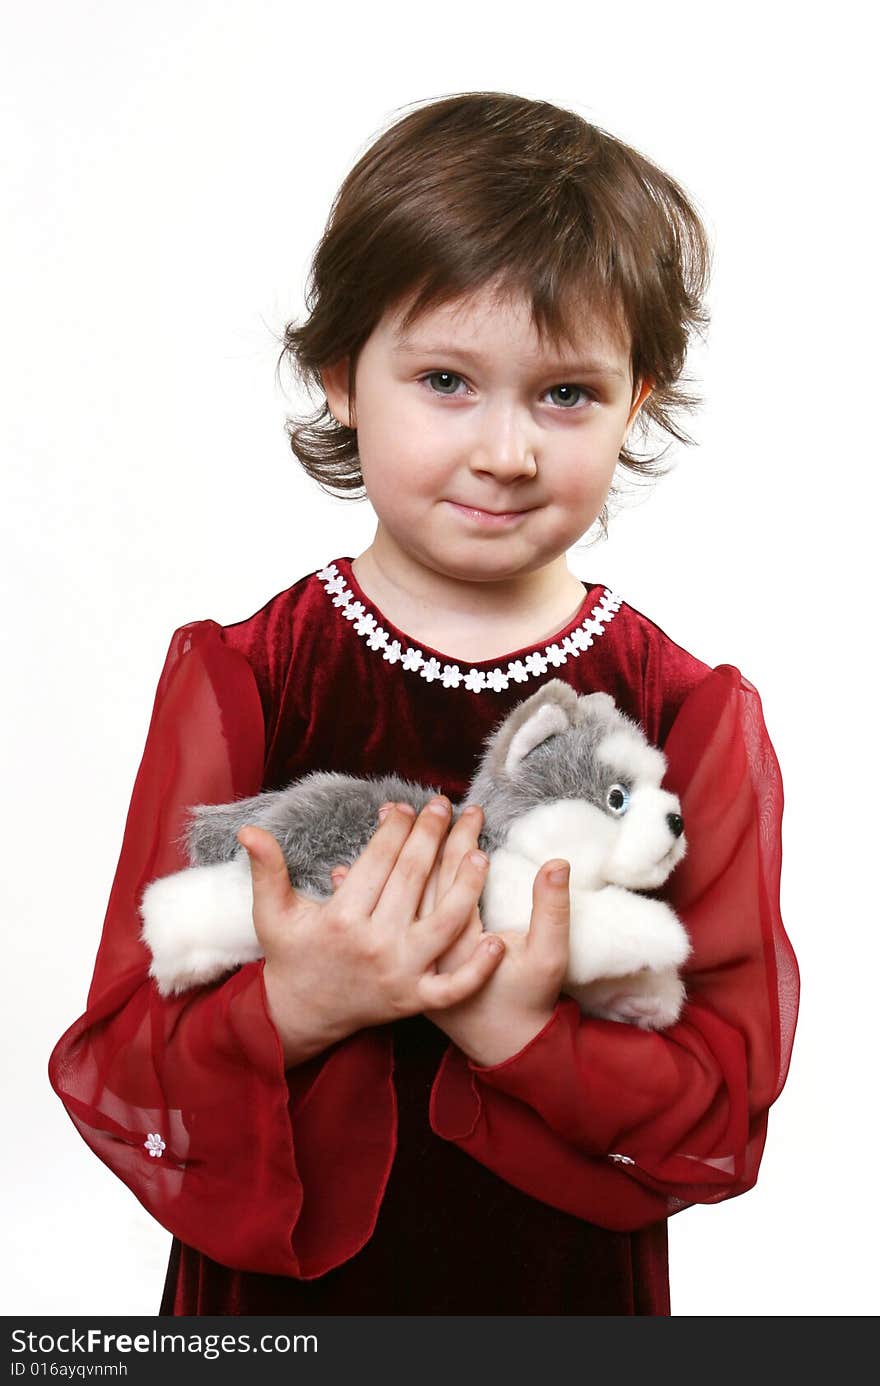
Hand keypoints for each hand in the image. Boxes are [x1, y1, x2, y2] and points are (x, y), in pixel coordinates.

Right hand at [238, 796, 505, 1066]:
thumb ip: (266, 870)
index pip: (378, 861)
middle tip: (445, 807)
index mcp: (341, 918)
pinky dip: (478, 968)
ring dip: (466, 886)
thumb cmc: (291, 955)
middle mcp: (373, 944)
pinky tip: (497, 941)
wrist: (301, 1015)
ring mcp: (399, 974)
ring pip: (444, 924)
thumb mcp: (272, 913)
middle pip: (412, 880)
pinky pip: (454, 986)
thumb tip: (248, 829)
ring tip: (479, 851)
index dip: (394, 827)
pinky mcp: (415, 1000)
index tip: (405, 804)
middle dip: (431, 837)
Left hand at [332, 806, 571, 1068]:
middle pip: (418, 879)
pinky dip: (352, 895)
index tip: (470, 811)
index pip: (455, 875)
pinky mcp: (391, 964)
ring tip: (390, 817)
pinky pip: (367, 923)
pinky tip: (339, 868)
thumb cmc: (529, 1000)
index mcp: (462, 942)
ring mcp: (405, 958)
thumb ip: (553, 909)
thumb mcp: (550, 956)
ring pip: (388, 895)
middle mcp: (426, 949)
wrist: (502, 1045)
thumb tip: (558, 863)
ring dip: (386, 854)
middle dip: (427, 835)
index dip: (462, 839)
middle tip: (437, 803)